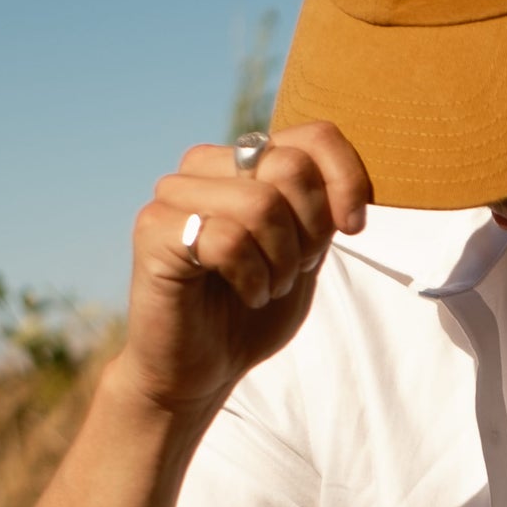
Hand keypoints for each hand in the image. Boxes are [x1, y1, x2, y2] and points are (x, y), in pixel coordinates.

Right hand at [120, 124, 371, 420]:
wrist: (200, 371)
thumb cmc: (250, 314)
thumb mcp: (304, 257)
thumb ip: (322, 213)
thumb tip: (351, 183)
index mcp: (244, 164)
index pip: (312, 136)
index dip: (345, 179)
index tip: (353, 228)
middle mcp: (206, 166)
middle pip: (290, 168)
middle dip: (308, 233)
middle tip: (289, 272)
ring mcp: (175, 194)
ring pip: (260, 204)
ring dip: (279, 263)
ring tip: (263, 288)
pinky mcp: (154, 230)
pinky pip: (228, 239)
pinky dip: (252, 278)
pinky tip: (244, 295)